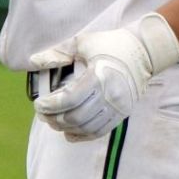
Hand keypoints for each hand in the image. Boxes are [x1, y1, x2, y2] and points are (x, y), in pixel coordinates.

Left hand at [29, 12, 178, 140]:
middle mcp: (110, 95)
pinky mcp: (122, 113)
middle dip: (54, 118)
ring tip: (53, 121)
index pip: (69, 99)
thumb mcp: (82, 43)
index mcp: (99, 76)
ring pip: (86, 128)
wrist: (144, 51)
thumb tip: (33, 61)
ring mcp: (118, 107)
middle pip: (76, 117)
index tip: (38, 104)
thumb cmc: (110, 43)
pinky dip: (82, 135)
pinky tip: (68, 132)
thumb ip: (58, 53)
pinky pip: (99, 132)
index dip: (50, 105)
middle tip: (42, 113)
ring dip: (65, 127)